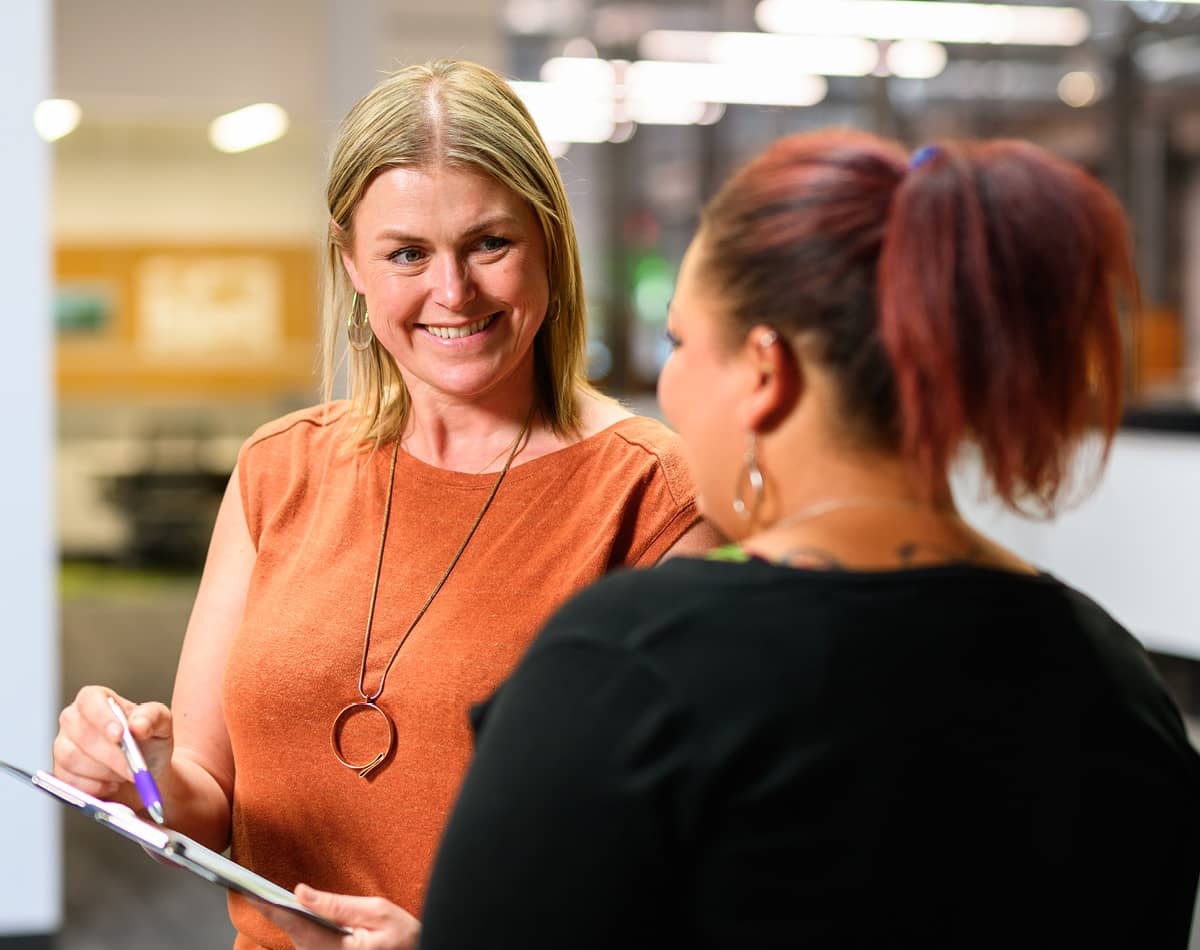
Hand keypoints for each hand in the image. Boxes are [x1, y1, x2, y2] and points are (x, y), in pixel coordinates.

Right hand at [52, 685, 173, 806]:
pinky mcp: (60, 772)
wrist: (144, 772)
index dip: (103, 719)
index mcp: (96, 699)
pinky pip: (69, 782)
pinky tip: (111, 785)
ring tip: (124, 774)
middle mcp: (73, 719)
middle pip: (82, 736)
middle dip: (111, 756)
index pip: (90, 701)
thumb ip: (152, 717)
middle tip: (134, 769)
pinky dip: (94, 788)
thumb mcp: (161, 723)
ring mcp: (62, 746)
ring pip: (72, 760)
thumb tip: (138, 724)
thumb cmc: (149, 742)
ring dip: (104, 772)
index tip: (120, 736)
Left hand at [254, 884, 420, 949]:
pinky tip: (295, 915)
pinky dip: (302, 929)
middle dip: (276, 913)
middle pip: (294, 936)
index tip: (251, 892)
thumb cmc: (406, 936)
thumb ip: (338, 904)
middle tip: (253, 891)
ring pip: (300, 942)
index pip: (297, 926)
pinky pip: (310, 946)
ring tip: (269, 900)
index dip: (272, 908)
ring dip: (288, 921)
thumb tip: (302, 892)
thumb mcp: (377, 912)